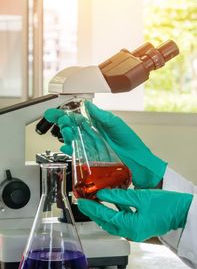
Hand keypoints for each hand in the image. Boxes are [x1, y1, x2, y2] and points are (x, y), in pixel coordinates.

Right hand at [45, 101, 166, 187]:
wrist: (139, 163)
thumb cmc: (131, 143)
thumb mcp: (116, 125)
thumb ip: (101, 116)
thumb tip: (88, 105)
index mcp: (97, 125)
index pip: (77, 118)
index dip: (65, 115)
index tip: (53, 113)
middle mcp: (92, 136)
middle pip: (72, 128)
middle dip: (63, 124)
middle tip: (61, 123)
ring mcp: (90, 147)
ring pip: (73, 140)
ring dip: (66, 136)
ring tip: (65, 133)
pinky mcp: (91, 159)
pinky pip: (77, 154)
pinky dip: (70, 151)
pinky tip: (67, 148)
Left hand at [77, 188, 192, 241]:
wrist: (184, 212)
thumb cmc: (167, 205)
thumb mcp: (140, 197)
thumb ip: (119, 197)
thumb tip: (102, 194)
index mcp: (131, 227)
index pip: (105, 217)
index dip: (92, 208)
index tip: (81, 201)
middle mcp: (132, 233)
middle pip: (106, 222)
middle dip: (94, 212)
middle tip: (83, 202)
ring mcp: (136, 231)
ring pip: (113, 222)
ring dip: (103, 212)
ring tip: (93, 201)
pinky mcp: (139, 227)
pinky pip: (122, 220)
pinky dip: (115, 212)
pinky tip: (111, 202)